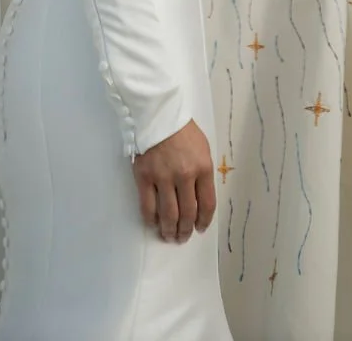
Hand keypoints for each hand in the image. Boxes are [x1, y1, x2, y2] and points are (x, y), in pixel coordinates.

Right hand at [132, 119, 215, 242]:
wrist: (159, 114)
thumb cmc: (184, 131)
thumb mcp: (203, 149)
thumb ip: (203, 173)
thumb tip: (200, 198)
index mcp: (203, 168)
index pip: (207, 204)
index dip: (204, 221)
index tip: (200, 228)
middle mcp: (185, 176)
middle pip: (187, 213)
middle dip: (185, 230)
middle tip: (182, 237)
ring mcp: (163, 178)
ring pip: (168, 215)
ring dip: (169, 230)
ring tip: (169, 236)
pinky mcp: (145, 177)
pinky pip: (148, 207)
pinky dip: (151, 220)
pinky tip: (154, 224)